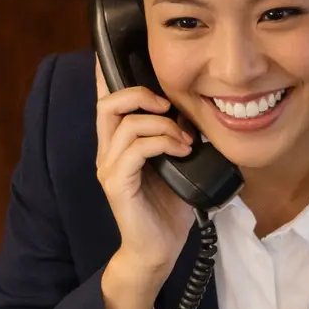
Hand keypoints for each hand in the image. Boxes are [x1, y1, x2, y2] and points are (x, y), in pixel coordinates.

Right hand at [95, 59, 198, 308]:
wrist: (159, 251)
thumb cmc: (168, 210)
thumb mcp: (179, 165)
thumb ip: (179, 138)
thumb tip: (200, 115)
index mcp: (118, 144)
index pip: (108, 100)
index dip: (113, 74)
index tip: (136, 58)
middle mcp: (107, 152)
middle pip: (108, 103)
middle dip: (140, 94)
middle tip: (168, 105)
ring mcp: (110, 168)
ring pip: (126, 124)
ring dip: (163, 125)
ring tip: (186, 138)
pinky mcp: (117, 185)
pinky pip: (135, 149)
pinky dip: (162, 143)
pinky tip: (182, 151)